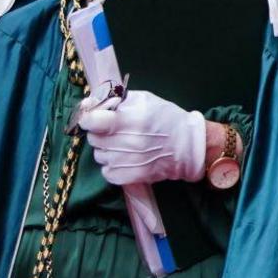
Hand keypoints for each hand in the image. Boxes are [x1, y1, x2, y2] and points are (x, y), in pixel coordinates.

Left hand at [78, 89, 206, 186]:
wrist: (189, 145)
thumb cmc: (166, 118)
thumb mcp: (144, 100)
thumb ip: (113, 100)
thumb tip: (87, 103)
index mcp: (133, 119)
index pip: (92, 121)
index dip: (89, 119)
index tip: (94, 119)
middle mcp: (130, 142)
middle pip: (94, 139)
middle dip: (100, 133)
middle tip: (115, 131)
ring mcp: (129, 161)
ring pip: (99, 156)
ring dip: (106, 150)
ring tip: (123, 144)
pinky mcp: (131, 177)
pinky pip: (107, 172)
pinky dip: (112, 166)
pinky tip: (124, 159)